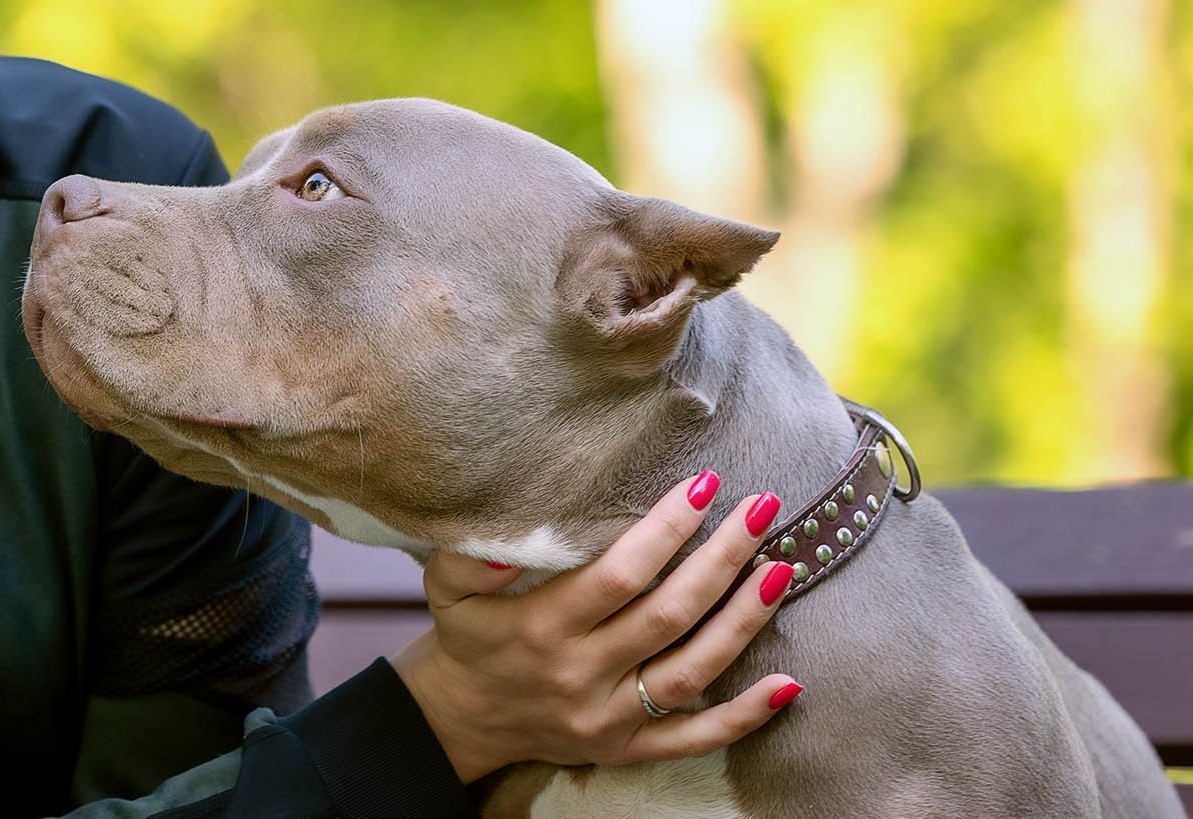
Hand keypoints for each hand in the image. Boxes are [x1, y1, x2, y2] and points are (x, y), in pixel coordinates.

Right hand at [389, 470, 800, 781]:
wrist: (462, 720)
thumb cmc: (466, 638)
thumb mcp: (445, 590)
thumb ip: (468, 558)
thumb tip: (509, 535)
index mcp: (543, 628)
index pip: (619, 575)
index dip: (666, 530)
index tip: (704, 485)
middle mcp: (582, 675)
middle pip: (669, 614)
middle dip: (721, 559)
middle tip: (762, 510)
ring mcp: (611, 717)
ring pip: (693, 670)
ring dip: (743, 621)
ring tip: (781, 569)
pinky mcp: (628, 748)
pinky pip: (695, 738)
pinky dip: (745, 716)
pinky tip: (789, 683)